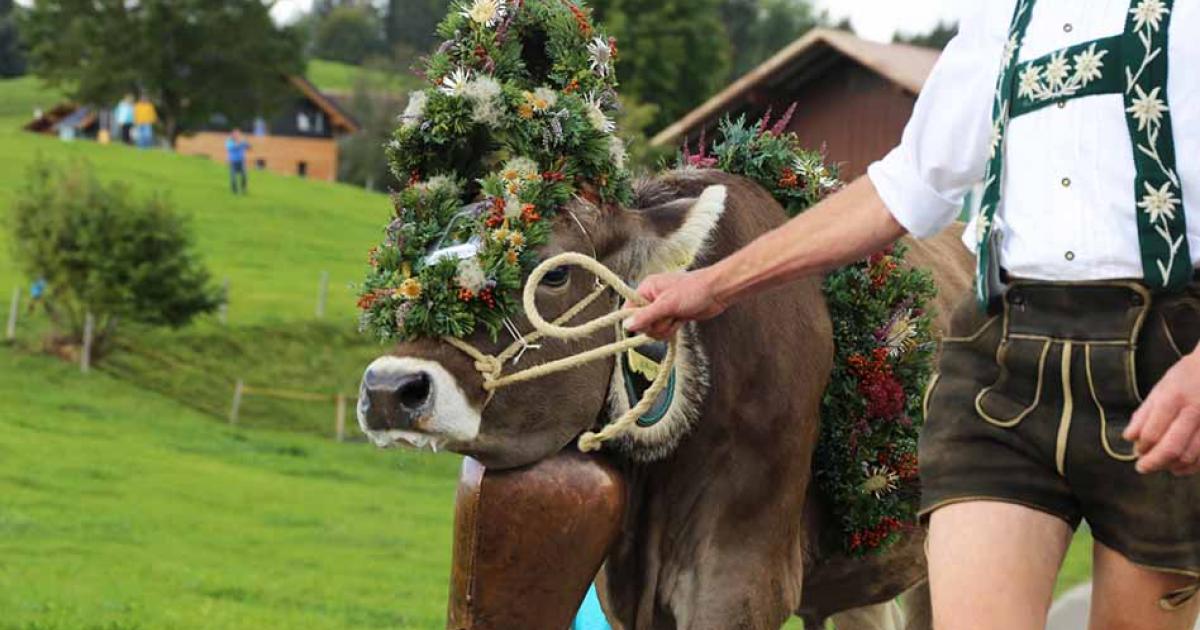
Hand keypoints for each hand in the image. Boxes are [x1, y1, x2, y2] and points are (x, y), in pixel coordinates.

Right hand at [624, 269, 727, 339]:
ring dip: (666, 328)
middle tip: (669, 317)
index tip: (647, 324)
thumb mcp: (667, 304)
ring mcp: (662, 309)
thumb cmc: (694, 290)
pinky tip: (680, 321)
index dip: (636, 320)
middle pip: (642, 323)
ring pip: (654, 329)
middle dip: (656, 325)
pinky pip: (664, 330)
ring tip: (677, 317)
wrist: (717, 292)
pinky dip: (671, 329)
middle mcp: (652, 299)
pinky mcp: (672, 316)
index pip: (629, 309)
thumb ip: (646, 316)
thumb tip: (627, 326)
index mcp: (647, 289)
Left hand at [1125, 351, 1199, 475]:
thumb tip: (1129, 438)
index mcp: (1173, 399)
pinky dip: (1192, 466)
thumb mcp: (1160, 388)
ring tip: (1162, 466)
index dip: (1142, 446)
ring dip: (1172, 466)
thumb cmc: (1185, 377)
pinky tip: (1181, 466)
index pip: (1152, 433)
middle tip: (1143, 467)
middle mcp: (1194, 412)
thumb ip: (1143, 414)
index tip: (1137, 450)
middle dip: (1154, 462)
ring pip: (1190, 456)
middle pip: (1171, 448)